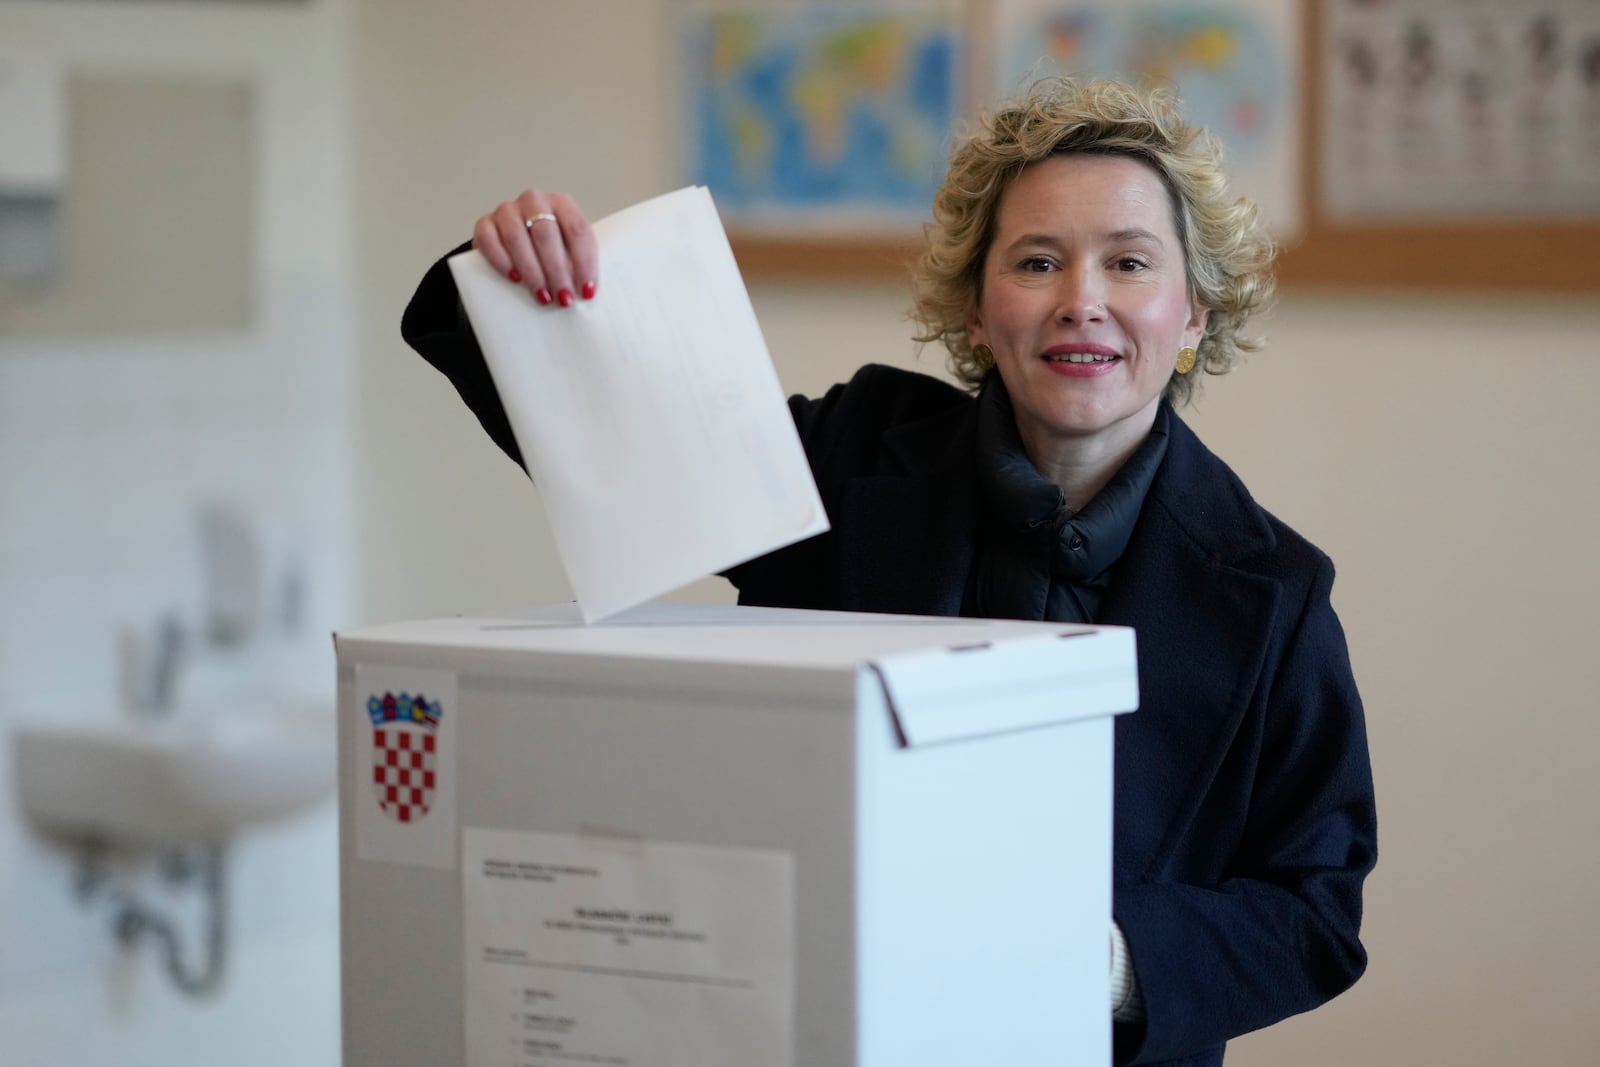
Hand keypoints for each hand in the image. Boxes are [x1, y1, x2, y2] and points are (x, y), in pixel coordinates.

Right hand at [472, 189, 598, 307]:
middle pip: (546, 234)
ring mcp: (507, 210)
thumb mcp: (568, 250)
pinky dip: (501, 260)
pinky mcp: (484, 223)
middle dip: (557, 270)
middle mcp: (534, 201)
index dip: (584, 262)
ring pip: (516, 237)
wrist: (512, 245)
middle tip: (563, 299)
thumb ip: (577, 263)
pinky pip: (489, 239)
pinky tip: (514, 278)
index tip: (587, 292)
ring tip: (542, 296)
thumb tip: (588, 294)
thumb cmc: (549, 252)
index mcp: (562, 203)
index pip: (577, 229)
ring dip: (531, 270)